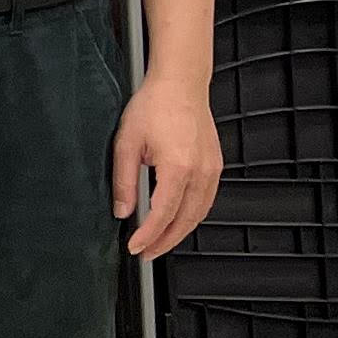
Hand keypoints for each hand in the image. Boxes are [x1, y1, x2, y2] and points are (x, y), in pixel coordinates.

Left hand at [114, 66, 223, 257]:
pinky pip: (206, 201)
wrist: (180, 84)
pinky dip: (191, 216)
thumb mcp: (127, 142)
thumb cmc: (154, 106)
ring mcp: (212, 170)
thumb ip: (124, 180)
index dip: (148, 236)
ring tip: (158, 242)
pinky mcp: (215, 166)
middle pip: (185, 221)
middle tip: (145, 253)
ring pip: (199, 214)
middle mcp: (201, 172)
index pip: (163, 214)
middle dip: (165, 242)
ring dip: (179, 232)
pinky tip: (176, 220)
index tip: (135, 247)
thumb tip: (122, 210)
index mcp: (178, 167)